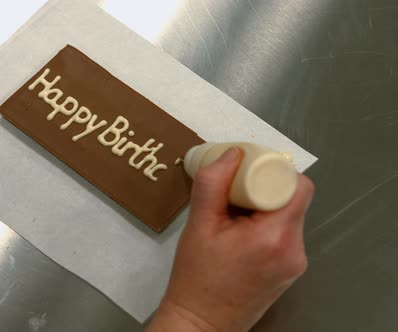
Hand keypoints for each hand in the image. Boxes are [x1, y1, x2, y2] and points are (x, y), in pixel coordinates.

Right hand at [147, 147, 314, 331]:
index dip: (273, 171)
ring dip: (265, 205)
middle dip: (265, 187)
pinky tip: (240, 232)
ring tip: (233, 214)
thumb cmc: (196, 278)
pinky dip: (266, 223)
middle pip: (294, 199)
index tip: (246, 172)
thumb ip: (212, 184)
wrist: (201, 323)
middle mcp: (295, 250)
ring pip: (289, 214)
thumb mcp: (198, 225)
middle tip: (233, 191)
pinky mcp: (290, 270)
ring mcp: (296, 262)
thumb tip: (231, 154)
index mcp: (275, 237)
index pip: (297, 186)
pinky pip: (285, 232)